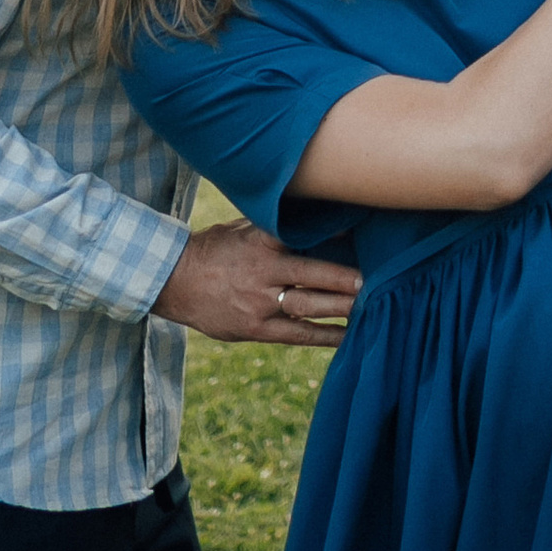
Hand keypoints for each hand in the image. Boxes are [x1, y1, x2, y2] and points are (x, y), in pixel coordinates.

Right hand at [153, 218, 360, 345]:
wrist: (175, 282)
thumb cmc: (214, 249)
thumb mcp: (241, 229)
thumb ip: (274, 226)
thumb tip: (314, 214)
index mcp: (260, 243)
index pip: (302, 235)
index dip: (333, 232)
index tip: (361, 230)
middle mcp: (263, 273)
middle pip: (313, 275)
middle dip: (346, 278)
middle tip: (376, 278)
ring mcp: (259, 303)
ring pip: (308, 306)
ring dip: (341, 306)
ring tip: (370, 305)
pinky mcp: (255, 329)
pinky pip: (296, 335)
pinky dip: (324, 336)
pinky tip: (347, 335)